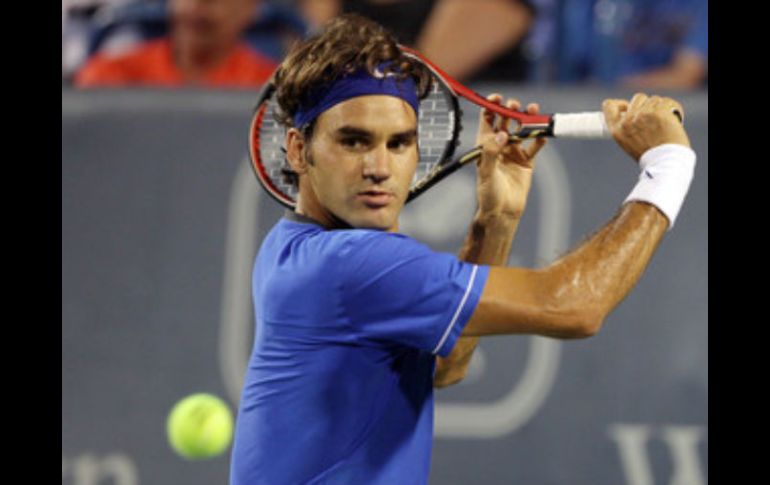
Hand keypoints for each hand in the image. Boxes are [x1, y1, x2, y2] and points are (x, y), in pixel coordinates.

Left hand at [475, 94, 546, 220]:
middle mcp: (500, 145)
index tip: (498, 98)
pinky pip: (535, 145)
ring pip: (522, 129)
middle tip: (515, 106)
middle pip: (506, 120)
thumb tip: (502, 135)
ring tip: (533, 110)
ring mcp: (514, 152)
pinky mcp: (527, 161)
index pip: (487, 119)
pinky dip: (539, 138)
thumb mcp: (486, 171)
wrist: (503, 211)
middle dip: (511, 110)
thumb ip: (492, 152)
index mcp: (485, 144)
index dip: (492, 106)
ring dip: (528, 119)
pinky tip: (542, 133)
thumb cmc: (488, 193)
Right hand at [603, 93, 690, 160]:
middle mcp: (627, 121)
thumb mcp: (629, 143)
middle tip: (653, 119)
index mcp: (617, 130)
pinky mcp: (659, 112)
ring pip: (654, 99)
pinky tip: (673, 119)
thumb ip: (628, 127)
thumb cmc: (650, 156)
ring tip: (664, 123)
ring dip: (661, 107)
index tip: (627, 107)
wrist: (666, 163)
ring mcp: (643, 115)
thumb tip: (632, 110)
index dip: (620, 103)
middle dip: (647, 104)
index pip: (609, 106)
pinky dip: (672, 109)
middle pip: (638, 98)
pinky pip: (667, 102)